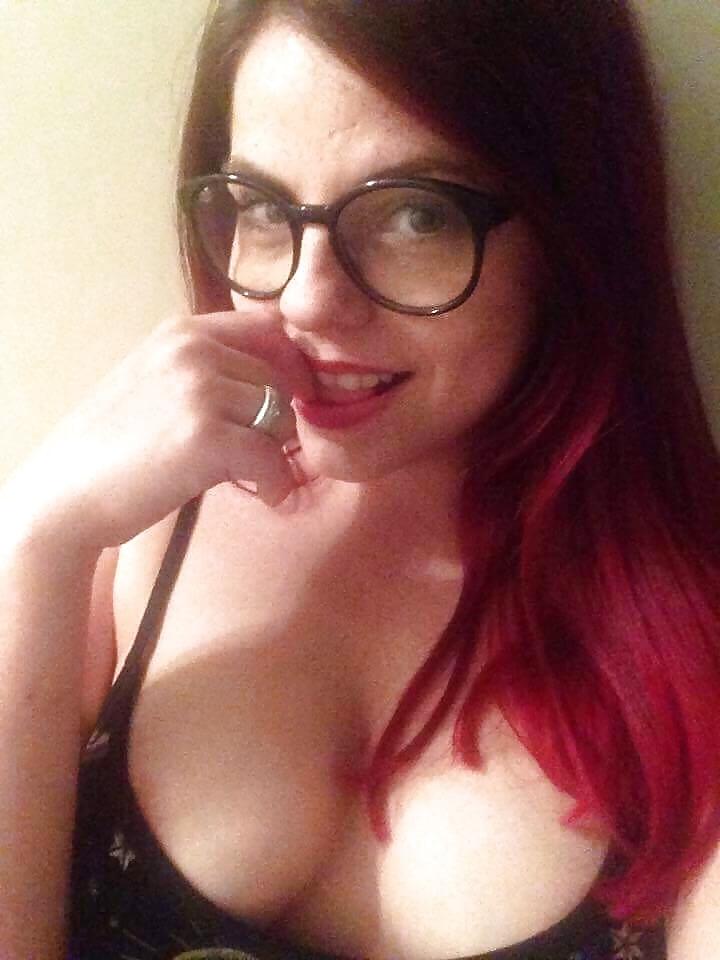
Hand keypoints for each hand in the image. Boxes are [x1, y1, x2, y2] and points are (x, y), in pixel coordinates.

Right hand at [2, 311, 315, 550]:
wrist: (65, 493)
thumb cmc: (113, 448)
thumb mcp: (158, 383)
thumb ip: (209, 370)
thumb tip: (281, 382)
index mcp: (182, 331)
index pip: (268, 329)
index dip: (293, 367)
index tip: (295, 402)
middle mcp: (193, 350)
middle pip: (279, 379)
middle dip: (283, 420)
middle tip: (268, 454)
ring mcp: (199, 390)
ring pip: (281, 417)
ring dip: (279, 453)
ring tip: (260, 477)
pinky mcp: (206, 436)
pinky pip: (271, 457)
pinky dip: (277, 482)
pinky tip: (265, 495)